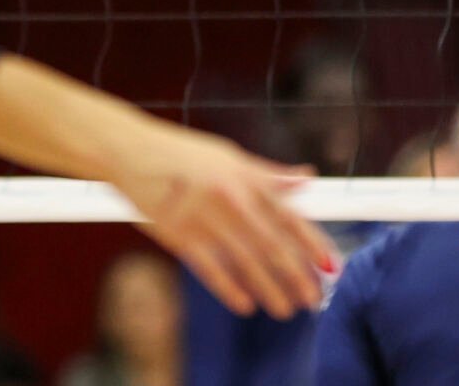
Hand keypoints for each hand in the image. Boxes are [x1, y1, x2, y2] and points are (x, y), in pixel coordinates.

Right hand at [110, 123, 335, 318]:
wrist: (127, 150)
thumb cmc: (177, 151)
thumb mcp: (226, 155)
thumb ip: (267, 172)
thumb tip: (306, 179)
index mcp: (245, 178)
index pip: (289, 216)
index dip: (313, 244)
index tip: (330, 266)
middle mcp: (229, 199)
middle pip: (273, 246)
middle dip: (297, 277)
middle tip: (312, 299)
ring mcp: (203, 218)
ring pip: (246, 262)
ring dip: (269, 289)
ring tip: (284, 308)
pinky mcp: (177, 234)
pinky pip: (210, 269)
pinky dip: (230, 289)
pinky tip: (245, 304)